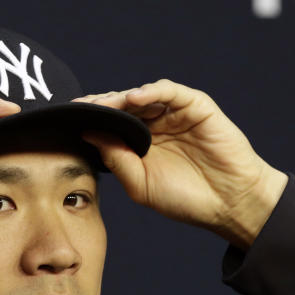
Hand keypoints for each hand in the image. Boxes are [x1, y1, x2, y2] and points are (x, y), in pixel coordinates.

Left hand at [75, 79, 286, 248]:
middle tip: (78, 107)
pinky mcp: (196, 106)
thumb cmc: (185, 198)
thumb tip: (88, 134)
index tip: (66, 119)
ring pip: (142, 95)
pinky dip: (153, 90)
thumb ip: (115, 159)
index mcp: (139, 143)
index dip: (90, 119)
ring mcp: (175, 113)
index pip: (109, 123)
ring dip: (120, 98)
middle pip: (120, 105)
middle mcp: (155, 124)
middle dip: (99, 105)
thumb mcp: (140, 184)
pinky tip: (135, 98)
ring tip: (103, 104)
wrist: (228, 204)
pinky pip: (171, 91)